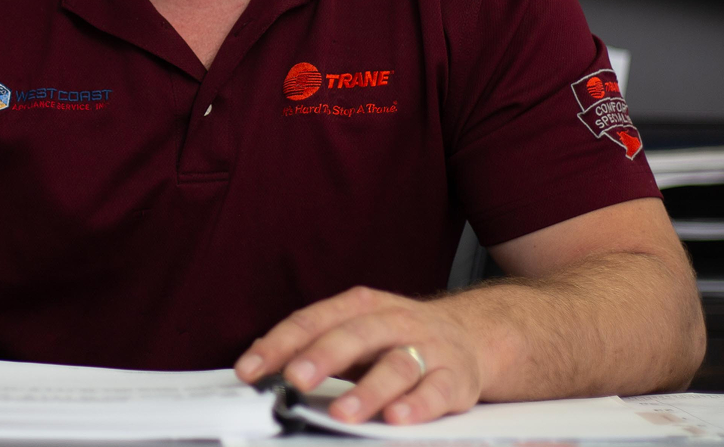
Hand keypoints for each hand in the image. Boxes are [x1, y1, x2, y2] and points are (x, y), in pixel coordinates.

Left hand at [233, 286, 480, 425]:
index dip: (280, 344)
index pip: (314, 321)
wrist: (473, 335)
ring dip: (368, 391)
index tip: (250, 369)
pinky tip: (396, 418)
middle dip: (322, 357)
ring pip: (397, 366)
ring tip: (342, 413)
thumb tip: (256, 360)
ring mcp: (428, 348)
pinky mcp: (454, 378)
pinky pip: (436, 391)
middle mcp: (395, 322)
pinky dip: (417, 405)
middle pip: (356, 335)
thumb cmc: (399, 338)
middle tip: (294, 380)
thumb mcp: (355, 329)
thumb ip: (312, 343)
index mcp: (362, 306)